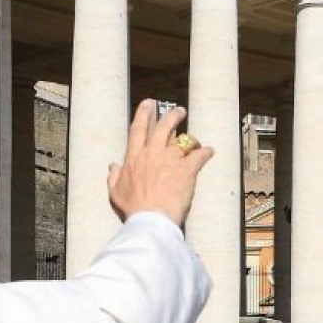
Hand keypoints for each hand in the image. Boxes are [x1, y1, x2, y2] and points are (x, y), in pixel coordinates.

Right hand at [107, 101, 211, 228]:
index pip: (138, 129)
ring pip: (184, 139)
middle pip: (164, 127)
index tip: (149, 103)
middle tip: (179, 111)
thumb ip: (113, 177)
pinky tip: (210, 152)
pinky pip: (199, 155)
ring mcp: (170, 160)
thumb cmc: (132, 208)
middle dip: (172, 116)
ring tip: (196, 139)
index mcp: (134, 157)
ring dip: (191, 137)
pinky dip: (206, 152)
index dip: (143, 113)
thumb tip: (112, 166)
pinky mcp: (186, 170)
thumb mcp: (115, 193)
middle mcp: (152, 153)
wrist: (151, 219)